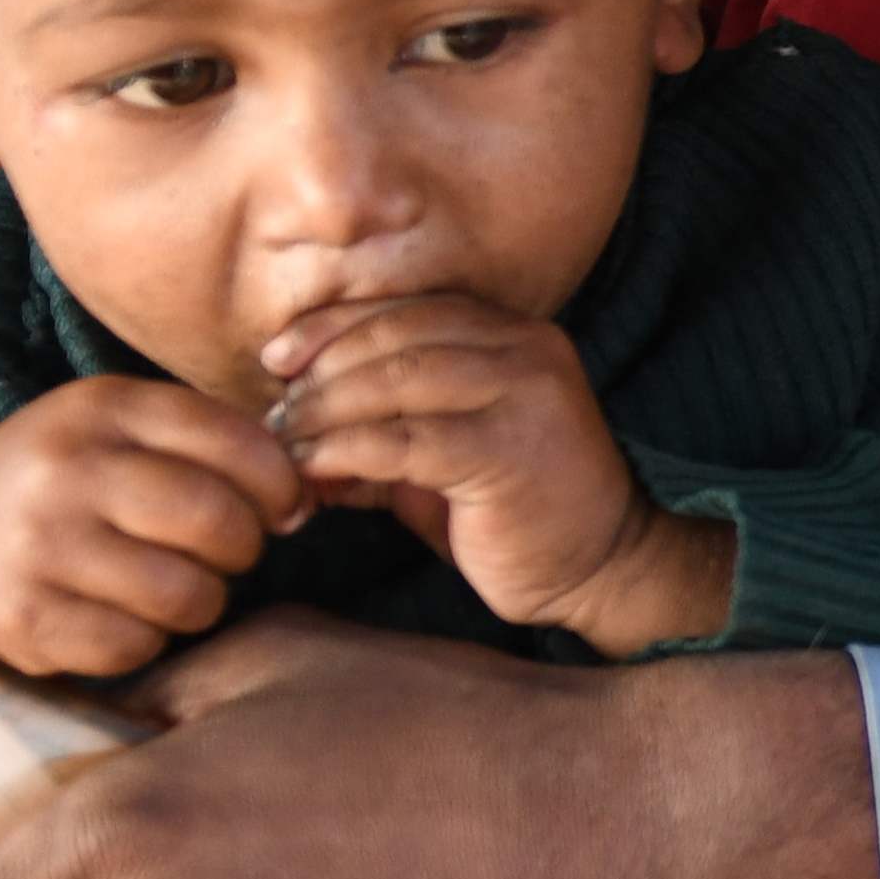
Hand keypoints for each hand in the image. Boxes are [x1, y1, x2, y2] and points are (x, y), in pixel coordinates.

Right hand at [0, 373, 299, 680]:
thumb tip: (302, 502)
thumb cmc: (73, 477)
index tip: (279, 508)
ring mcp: (37, 545)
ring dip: (199, 601)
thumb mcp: (129, 429)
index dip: (280, 485)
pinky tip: (119, 615)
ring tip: (170, 585)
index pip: (238, 443)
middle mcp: (66, 469)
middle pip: (216, 521)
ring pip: (185, 594)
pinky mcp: (20, 617)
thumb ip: (217, 445)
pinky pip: (134, 647)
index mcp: (105, 408)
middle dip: (242, 548)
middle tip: (224, 554)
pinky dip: (144, 640)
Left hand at [265, 289, 719, 654]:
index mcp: (515, 334)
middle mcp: (527, 349)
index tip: (276, 359)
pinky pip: (405, 440)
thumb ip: (380, 425)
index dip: (332, 326)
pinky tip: (315, 471)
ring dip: (326, 411)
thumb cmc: (516, 513)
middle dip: (321, 371)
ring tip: (285, 445)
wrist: (603, 568)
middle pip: (396, 336)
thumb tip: (287, 424)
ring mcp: (525, 395)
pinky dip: (346, 451)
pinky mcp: (509, 450)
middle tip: (275, 414)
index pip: (406, 310)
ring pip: (396, 379)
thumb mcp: (442, 453)